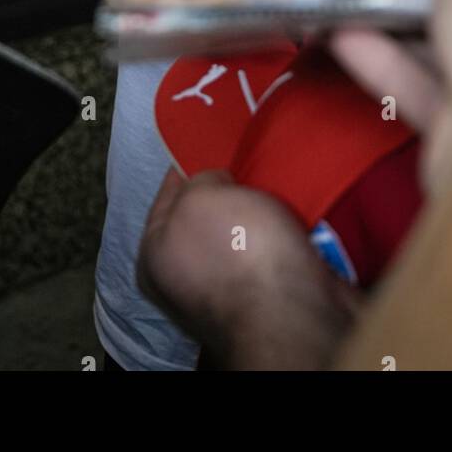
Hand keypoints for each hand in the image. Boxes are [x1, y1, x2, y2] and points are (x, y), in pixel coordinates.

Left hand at [139, 168, 357, 369]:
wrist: (292, 311)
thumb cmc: (235, 251)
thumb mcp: (200, 195)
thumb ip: (199, 179)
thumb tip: (219, 185)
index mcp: (154, 257)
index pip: (168, 194)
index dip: (191, 163)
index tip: (216, 140)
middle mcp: (185, 278)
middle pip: (210, 214)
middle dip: (230, 188)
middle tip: (250, 159)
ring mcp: (229, 290)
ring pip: (245, 230)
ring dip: (262, 208)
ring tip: (278, 179)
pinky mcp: (270, 294)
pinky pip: (275, 247)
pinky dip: (286, 230)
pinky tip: (298, 208)